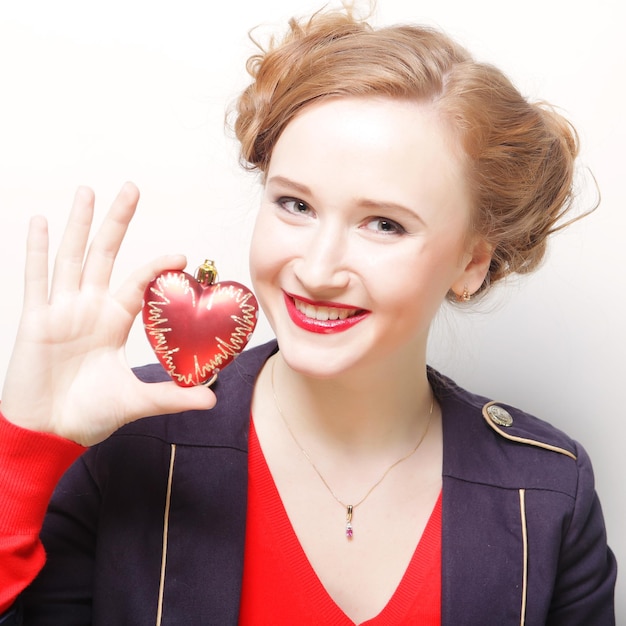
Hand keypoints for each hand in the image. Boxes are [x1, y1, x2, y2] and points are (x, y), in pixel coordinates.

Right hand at [1, 183, 215, 445]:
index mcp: (115, 322)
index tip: (181, 256)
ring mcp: (62, 310)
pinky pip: (36, 278)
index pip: (139, 283)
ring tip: (88, 191)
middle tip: (131, 189)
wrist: (48, 432)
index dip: (157, 267)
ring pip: (72, 257)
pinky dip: (37, 250)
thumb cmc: (88, 415)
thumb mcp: (136, 401)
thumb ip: (171, 396)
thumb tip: (211, 398)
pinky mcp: (35, 320)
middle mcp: (90, 308)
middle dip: (118, 222)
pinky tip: (41, 222)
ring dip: (79, 224)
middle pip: (106, 255)